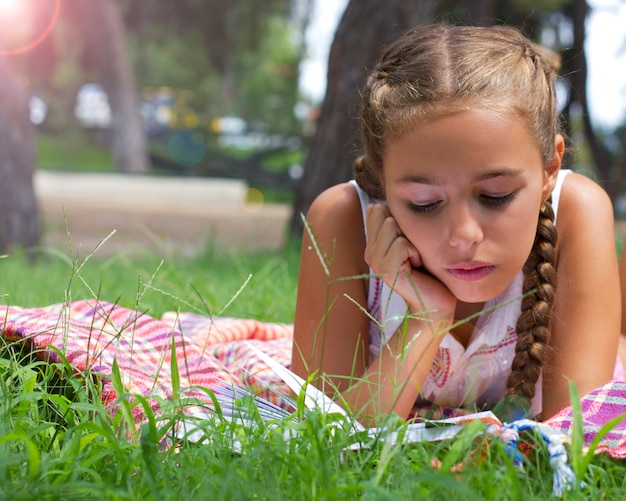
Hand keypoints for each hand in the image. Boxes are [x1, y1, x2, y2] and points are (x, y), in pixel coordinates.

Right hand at [364, 204, 455, 322]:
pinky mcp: (387, 271)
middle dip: (405, 227)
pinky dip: (415, 252)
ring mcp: (376, 262)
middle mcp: (370, 253)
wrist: (435, 303)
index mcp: (373, 244)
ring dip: (412, 239)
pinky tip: (417, 266)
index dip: (398, 218)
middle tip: (413, 252)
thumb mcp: (412, 242)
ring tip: (415, 259)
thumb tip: (386, 201)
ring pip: (391, 226)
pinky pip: (402, 244)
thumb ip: (398, 225)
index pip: (377, 209)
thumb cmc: (429, 271)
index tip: (408, 240)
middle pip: (384, 214)